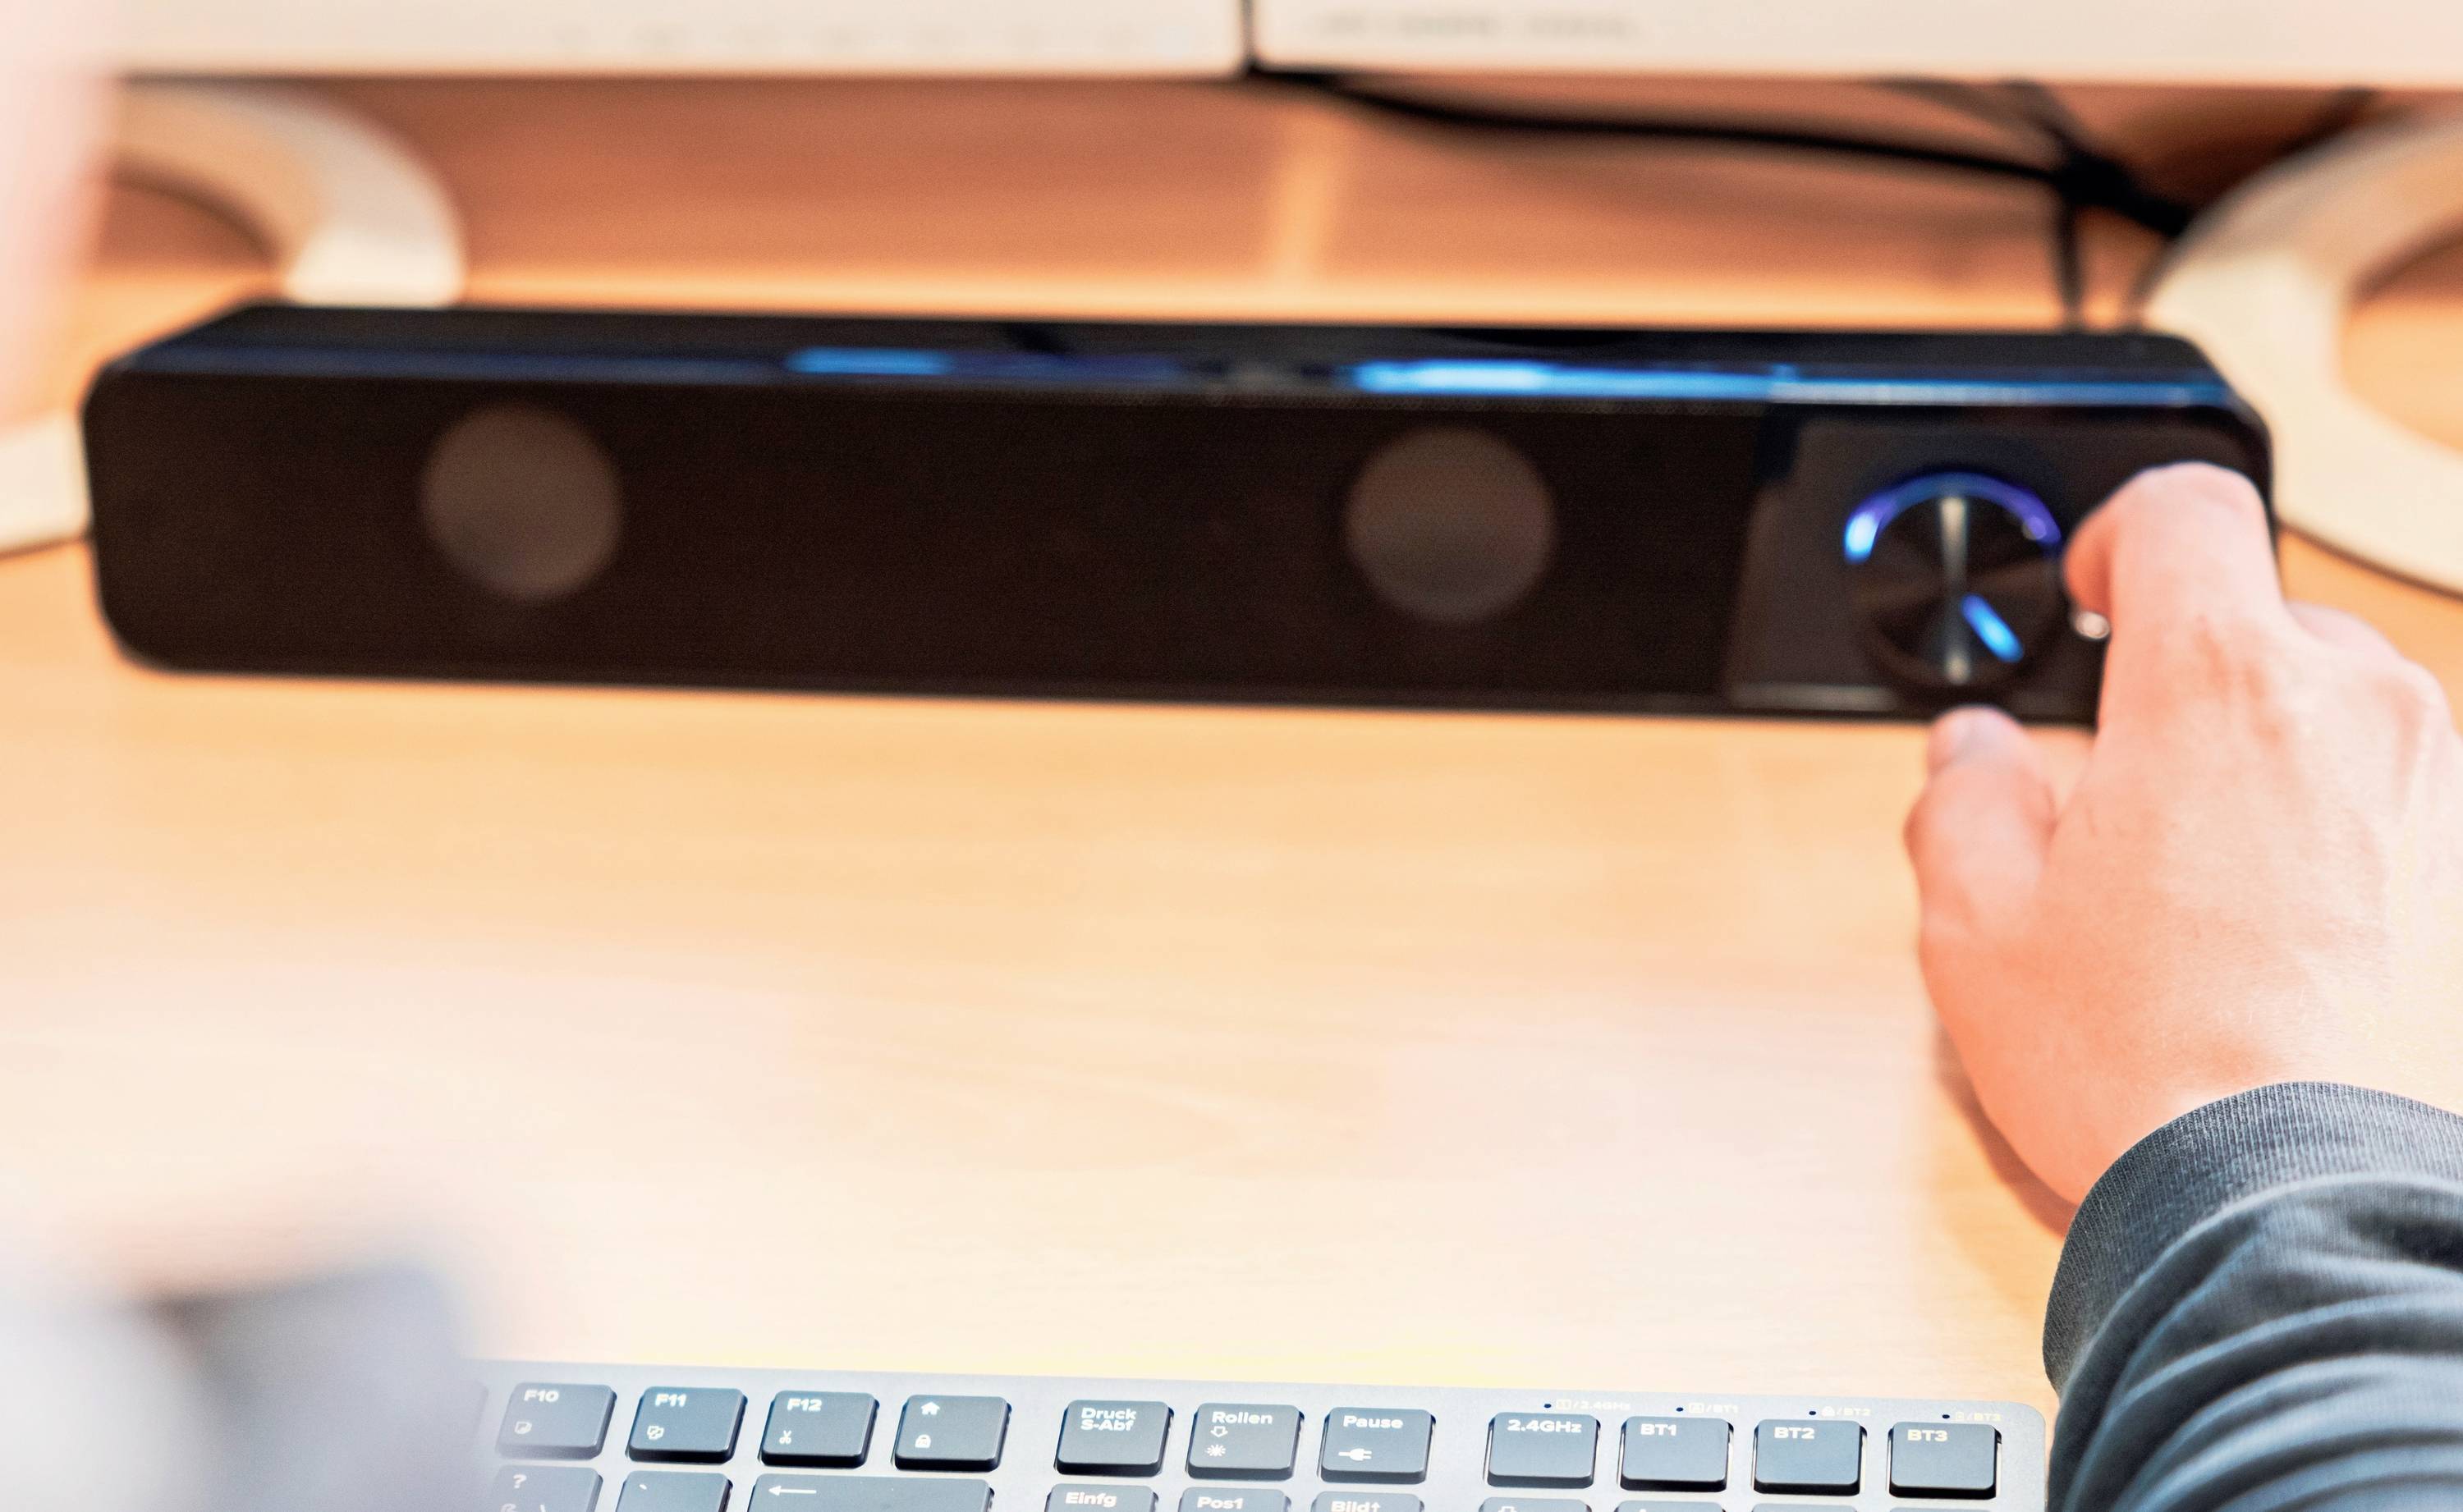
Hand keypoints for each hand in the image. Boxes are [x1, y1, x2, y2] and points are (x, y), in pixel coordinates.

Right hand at [1904, 463, 2462, 1202]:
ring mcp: (2443, 791)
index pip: (2187, 507)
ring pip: (2340, 718)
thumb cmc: (2155, 1067)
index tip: (2097, 594)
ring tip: (2206, 896)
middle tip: (2121, 803)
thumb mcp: (1980, 928)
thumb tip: (1975, 757)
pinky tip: (2285, 947)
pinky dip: (2343, 844)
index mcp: (2216, 683)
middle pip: (2263, 625)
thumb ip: (1963, 800)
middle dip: (2186, 690)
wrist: (2309, 1207)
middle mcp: (2358, 708)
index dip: (2124, 535)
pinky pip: (2401, 809)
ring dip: (2270, 768)